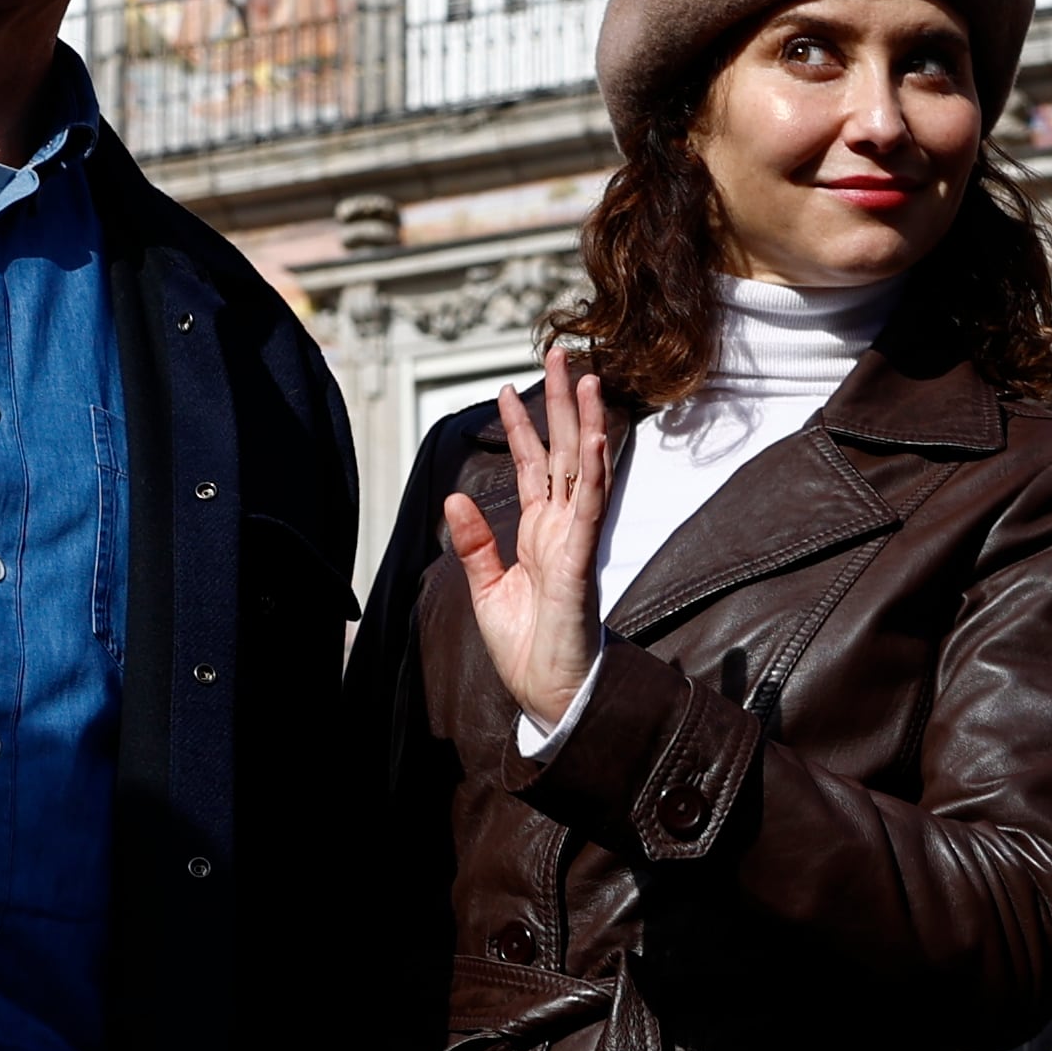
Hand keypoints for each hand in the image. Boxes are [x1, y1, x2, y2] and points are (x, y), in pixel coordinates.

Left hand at [441, 346, 610, 728]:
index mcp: (539, 534)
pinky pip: (590, 510)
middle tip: (561, 354)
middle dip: (561, 404)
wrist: (547, 696)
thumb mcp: (486, 590)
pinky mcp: (580, 564)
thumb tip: (454, 499)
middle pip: (564, 454)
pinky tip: (596, 437)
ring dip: (588, 423)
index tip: (508, 387)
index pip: (532, 467)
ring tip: (587, 379)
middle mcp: (561, 530)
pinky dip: (596, 472)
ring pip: (587, 470)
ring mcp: (575, 543)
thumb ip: (475, 544)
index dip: (520, 427)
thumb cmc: (526, 649)